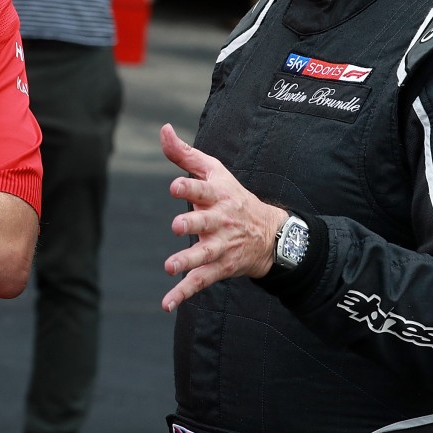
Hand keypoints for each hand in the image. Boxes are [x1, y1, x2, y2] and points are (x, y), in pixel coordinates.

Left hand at [159, 123, 287, 312]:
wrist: (269, 234)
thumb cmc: (232, 196)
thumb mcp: (213, 171)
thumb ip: (184, 154)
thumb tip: (163, 129)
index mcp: (218, 196)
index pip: (203, 190)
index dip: (189, 188)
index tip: (175, 186)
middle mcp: (221, 221)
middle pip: (206, 222)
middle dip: (192, 224)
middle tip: (177, 226)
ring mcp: (221, 246)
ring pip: (204, 255)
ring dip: (188, 261)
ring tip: (170, 267)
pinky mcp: (220, 267)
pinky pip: (200, 281)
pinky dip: (184, 293)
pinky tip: (167, 303)